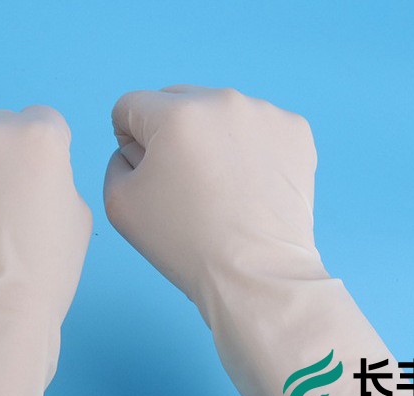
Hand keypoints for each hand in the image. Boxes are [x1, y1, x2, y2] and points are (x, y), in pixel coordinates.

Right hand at [104, 85, 325, 305]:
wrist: (256, 275)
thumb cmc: (185, 242)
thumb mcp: (119, 203)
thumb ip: (117, 160)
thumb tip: (138, 148)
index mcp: (176, 113)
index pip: (131, 106)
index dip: (128, 139)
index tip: (146, 173)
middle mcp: (223, 101)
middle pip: (176, 101)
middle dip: (170, 133)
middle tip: (182, 182)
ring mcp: (266, 114)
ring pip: (219, 114)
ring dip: (211, 139)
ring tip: (221, 188)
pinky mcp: (296, 132)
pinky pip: (257, 128)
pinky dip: (249, 149)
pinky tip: (249, 185)